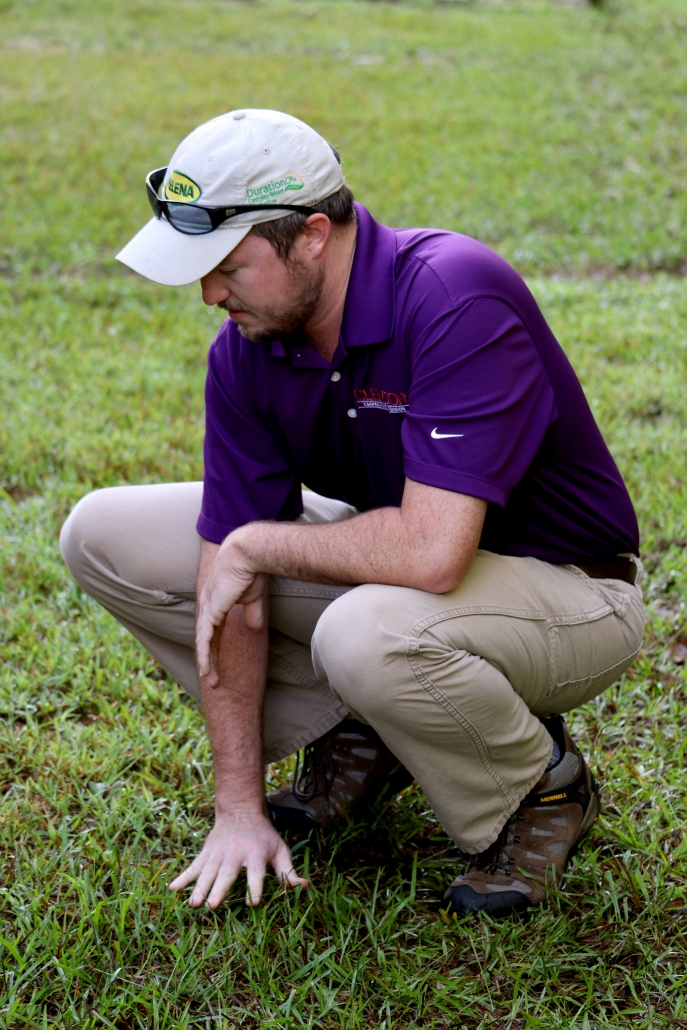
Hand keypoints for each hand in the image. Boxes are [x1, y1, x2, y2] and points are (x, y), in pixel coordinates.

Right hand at [169, 812, 306, 908]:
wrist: (240, 811)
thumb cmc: (263, 837)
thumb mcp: (279, 849)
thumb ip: (288, 871)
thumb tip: (303, 887)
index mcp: (256, 853)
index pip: (256, 872)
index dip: (255, 886)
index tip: (253, 903)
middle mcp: (236, 853)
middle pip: (227, 873)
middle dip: (219, 889)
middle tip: (212, 906)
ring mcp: (218, 853)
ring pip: (208, 872)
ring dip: (199, 887)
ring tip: (194, 904)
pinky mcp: (206, 853)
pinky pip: (193, 866)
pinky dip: (183, 877)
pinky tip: (172, 888)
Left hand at [196, 531, 267, 685]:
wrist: (248, 554)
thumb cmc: (252, 570)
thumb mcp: (253, 598)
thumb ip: (253, 614)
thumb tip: (255, 630)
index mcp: (217, 603)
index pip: (213, 631)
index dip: (215, 648)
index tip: (219, 664)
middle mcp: (208, 607)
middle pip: (206, 640)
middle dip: (209, 661)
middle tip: (214, 680)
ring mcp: (207, 609)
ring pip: (204, 643)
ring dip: (207, 663)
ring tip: (211, 680)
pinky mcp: (211, 611)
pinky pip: (205, 639)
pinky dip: (205, 655)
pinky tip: (206, 668)